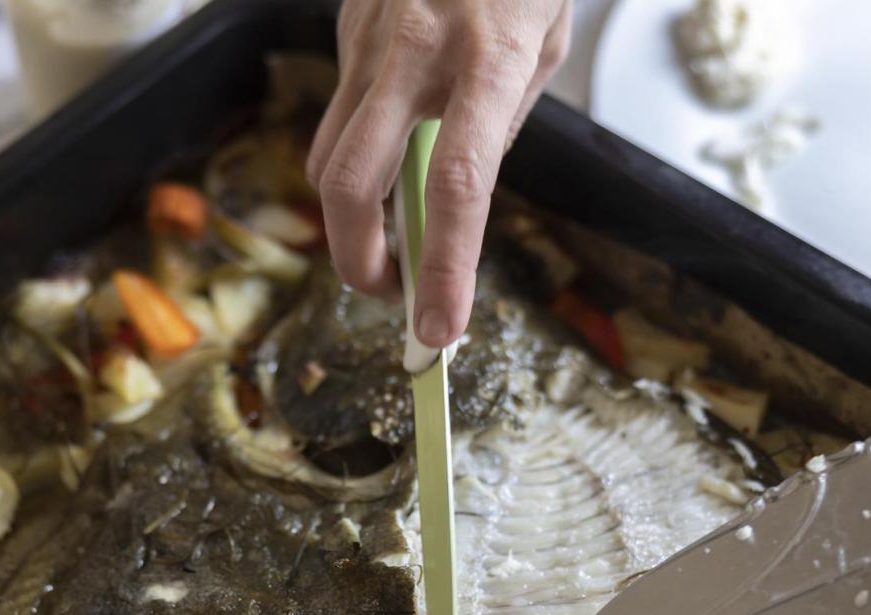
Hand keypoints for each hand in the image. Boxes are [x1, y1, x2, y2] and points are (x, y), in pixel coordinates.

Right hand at [306, 0, 571, 347]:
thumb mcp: (542, 48)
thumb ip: (498, 124)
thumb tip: (451, 202)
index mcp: (488, 58)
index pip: (459, 184)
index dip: (444, 266)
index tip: (438, 328)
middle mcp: (414, 50)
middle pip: (349, 182)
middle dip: (356, 257)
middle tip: (385, 290)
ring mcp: (367, 37)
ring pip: (328, 154)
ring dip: (350, 213)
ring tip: (387, 235)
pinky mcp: (344, 28)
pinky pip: (340, 112)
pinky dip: (357, 152)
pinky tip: (392, 145)